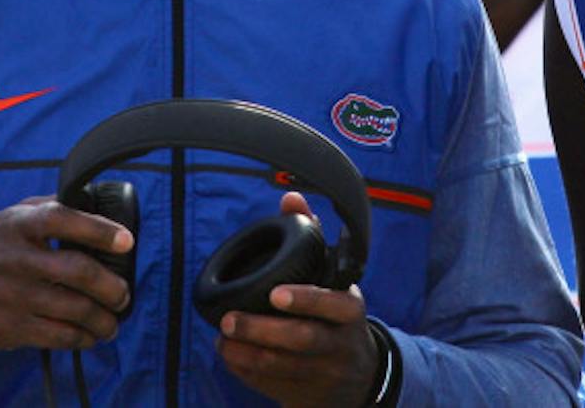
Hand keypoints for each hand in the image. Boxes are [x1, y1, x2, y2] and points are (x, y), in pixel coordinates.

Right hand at [0, 195, 133, 352]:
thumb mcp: (10, 217)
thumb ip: (49, 207)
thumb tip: (93, 202)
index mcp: (22, 225)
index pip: (65, 220)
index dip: (100, 230)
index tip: (126, 241)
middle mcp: (20, 259)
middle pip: (78, 271)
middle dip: (111, 286)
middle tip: (122, 294)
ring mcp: (15, 295)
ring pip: (75, 309)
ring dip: (103, 319)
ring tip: (112, 320)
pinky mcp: (12, 327)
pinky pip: (59, 336)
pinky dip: (82, 338)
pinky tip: (90, 335)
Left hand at [216, 192, 379, 406]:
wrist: (362, 376)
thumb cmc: (337, 313)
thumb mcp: (334, 278)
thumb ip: (311, 235)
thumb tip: (290, 197)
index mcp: (349, 311)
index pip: (332, 305)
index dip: (305, 299)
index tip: (275, 294)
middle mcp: (339, 344)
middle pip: (301, 340)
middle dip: (262, 330)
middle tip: (229, 320)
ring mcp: (324, 374)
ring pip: (283, 367)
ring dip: (247, 353)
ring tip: (223, 338)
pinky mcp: (306, 395)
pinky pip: (273, 385)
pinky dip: (247, 371)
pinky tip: (229, 354)